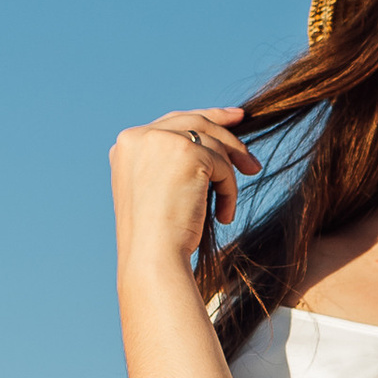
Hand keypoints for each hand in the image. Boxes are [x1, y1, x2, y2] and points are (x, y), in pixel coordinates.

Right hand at [111, 109, 258, 273]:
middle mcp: (139, 137)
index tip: (232, 120)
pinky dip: (229, 190)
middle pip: (194, 122)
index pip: (172, 122)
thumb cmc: (155, 237)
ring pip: (212, 144)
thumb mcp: (156, 191)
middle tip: (250, 155)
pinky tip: (224, 215)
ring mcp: (161, 140)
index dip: (204, 119)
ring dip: (228, 175)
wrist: (152, 257)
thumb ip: (171, 163)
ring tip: (229, 206)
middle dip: (227, 133)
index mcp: (127, 145)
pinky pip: (222, 164)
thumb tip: (210, 144)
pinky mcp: (187, 151)